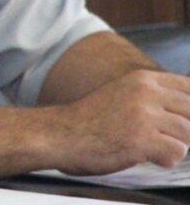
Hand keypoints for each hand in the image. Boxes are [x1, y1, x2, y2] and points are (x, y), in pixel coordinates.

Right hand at [52, 69, 189, 173]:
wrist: (61, 134)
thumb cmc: (91, 120)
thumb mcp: (123, 93)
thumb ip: (154, 95)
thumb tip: (185, 108)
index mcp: (142, 79)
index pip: (188, 86)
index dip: (188, 107)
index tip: (176, 119)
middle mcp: (145, 92)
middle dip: (184, 129)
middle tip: (162, 137)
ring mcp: (143, 115)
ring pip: (188, 133)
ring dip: (174, 145)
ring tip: (151, 147)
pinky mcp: (140, 139)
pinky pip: (177, 152)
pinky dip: (166, 159)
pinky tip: (147, 156)